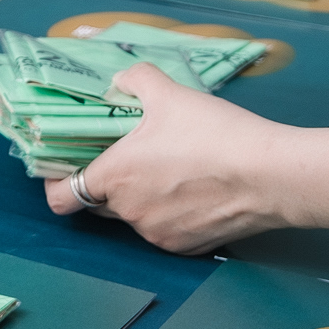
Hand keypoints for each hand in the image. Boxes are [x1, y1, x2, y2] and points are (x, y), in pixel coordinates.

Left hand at [44, 62, 296, 251]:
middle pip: (98, 203)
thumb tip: (120, 80)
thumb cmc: (216, 133)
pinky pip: (163, 229)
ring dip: (140, 197)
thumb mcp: (170, 92)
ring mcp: (157, 234)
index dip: (56, 182)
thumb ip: (135, 79)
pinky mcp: (185, 248)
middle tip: (127, 156)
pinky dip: (169, 213)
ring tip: (170, 168)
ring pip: (134, 216)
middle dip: (105, 182)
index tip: (66, 167)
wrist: (272, 175)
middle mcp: (129, 212)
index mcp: (115, 176)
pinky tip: (193, 190)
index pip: (61, 196)